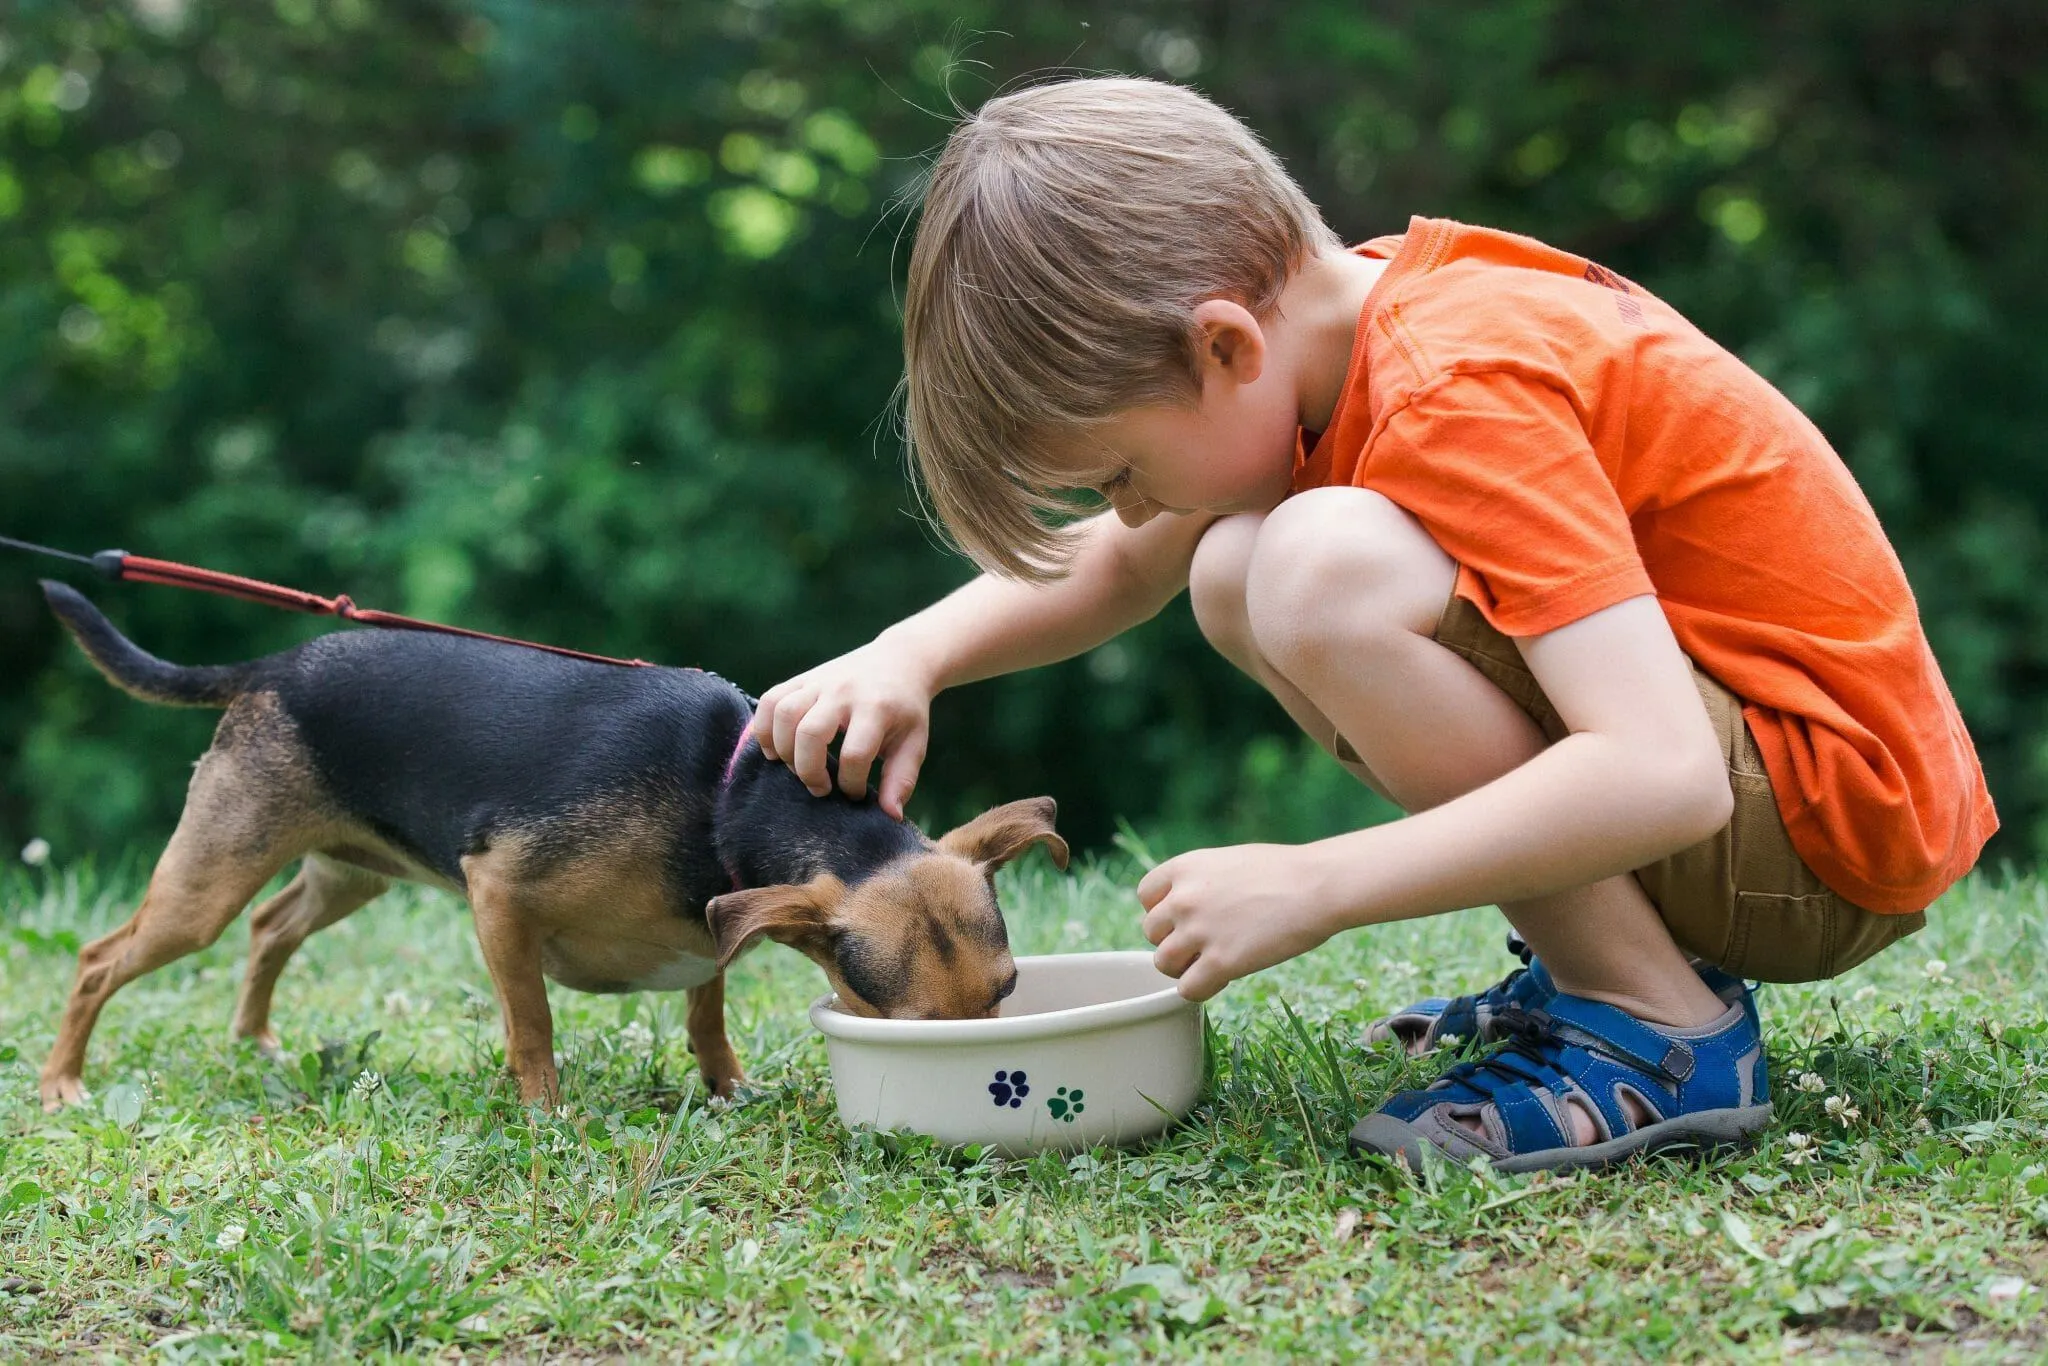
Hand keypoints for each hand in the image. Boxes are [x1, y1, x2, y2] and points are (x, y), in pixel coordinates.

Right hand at [753, 637, 937, 817]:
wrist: (899, 661)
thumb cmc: (906, 710)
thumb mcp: (913, 743)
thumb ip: (902, 779)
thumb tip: (891, 817)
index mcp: (876, 708)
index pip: (855, 755)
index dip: (852, 784)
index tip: (856, 793)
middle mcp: (843, 692)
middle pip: (810, 734)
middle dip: (809, 772)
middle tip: (821, 788)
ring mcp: (819, 682)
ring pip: (784, 714)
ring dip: (783, 750)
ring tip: (795, 768)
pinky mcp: (802, 679)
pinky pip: (770, 700)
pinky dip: (764, 728)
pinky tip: (775, 750)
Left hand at [1138, 844, 1337, 1001]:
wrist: (1318, 886)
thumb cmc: (1284, 872)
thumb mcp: (1228, 862)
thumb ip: (1199, 882)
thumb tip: (1184, 908)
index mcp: (1184, 868)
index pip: (1146, 897)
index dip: (1163, 911)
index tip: (1185, 919)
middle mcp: (1182, 898)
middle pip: (1152, 933)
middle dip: (1175, 940)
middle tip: (1204, 944)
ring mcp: (1198, 932)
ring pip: (1163, 963)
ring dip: (1184, 968)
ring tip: (1210, 964)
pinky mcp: (1220, 963)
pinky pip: (1187, 990)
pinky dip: (1201, 989)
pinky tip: (1223, 979)